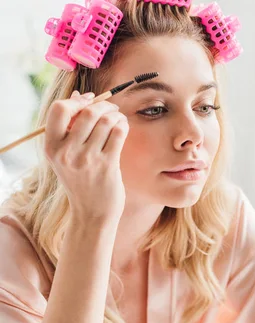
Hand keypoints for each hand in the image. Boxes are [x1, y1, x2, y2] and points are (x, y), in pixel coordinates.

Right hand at [44, 90, 129, 225]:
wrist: (92, 214)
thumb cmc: (81, 181)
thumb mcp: (66, 157)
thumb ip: (69, 127)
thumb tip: (78, 95)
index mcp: (52, 148)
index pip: (59, 109)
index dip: (77, 101)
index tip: (88, 101)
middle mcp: (67, 153)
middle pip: (87, 112)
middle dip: (103, 105)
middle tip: (110, 109)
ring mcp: (87, 160)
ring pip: (106, 121)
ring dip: (116, 115)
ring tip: (118, 119)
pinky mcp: (107, 166)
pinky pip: (118, 133)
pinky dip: (123, 125)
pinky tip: (123, 127)